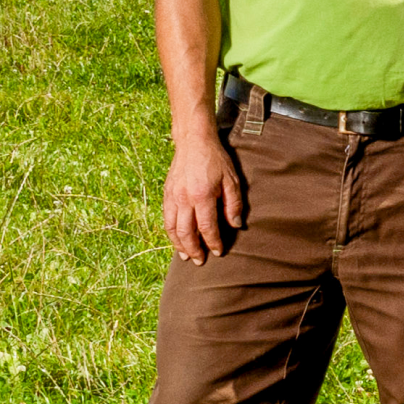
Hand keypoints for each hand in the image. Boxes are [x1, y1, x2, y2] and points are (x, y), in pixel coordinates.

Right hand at [163, 132, 241, 264]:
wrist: (194, 142)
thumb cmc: (216, 160)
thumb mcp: (232, 180)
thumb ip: (234, 205)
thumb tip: (236, 225)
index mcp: (202, 195)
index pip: (207, 227)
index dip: (213, 242)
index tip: (219, 252)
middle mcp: (184, 198)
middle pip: (186, 232)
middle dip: (194, 250)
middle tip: (200, 262)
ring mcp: (172, 196)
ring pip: (172, 228)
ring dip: (178, 245)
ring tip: (186, 256)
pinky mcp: (166, 193)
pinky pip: (166, 218)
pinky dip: (171, 232)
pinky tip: (177, 239)